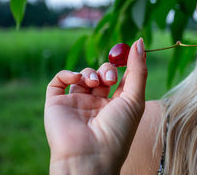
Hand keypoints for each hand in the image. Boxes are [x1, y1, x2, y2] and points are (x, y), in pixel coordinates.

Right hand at [44, 38, 146, 174]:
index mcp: (115, 105)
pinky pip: (58, 81)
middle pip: (101, 74)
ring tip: (96, 84)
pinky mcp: (57, 104)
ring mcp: (76, 103)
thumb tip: (139, 42)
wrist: (90, 155)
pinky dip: (67, 73)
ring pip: (82, 75)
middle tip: (110, 77)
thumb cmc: (117, 131)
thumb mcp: (135, 99)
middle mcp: (95, 104)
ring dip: (91, 73)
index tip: (127, 52)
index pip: (120, 79)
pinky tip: (78, 79)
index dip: (123, 65)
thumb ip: (138, 70)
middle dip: (107, 69)